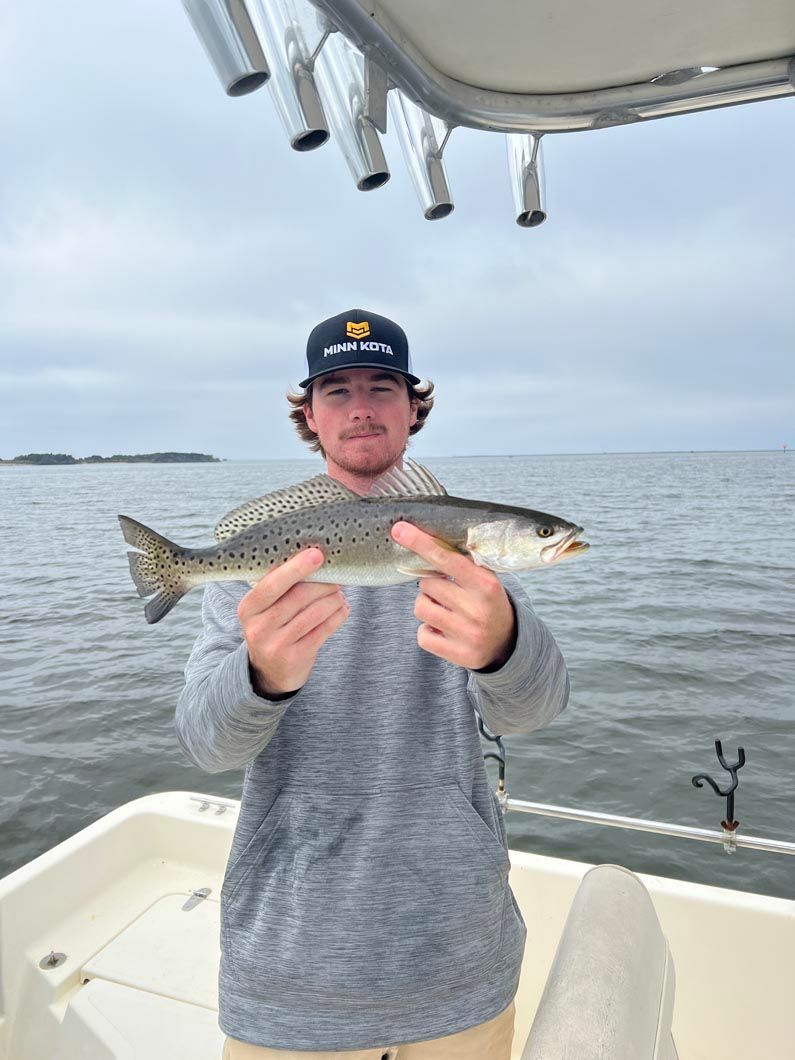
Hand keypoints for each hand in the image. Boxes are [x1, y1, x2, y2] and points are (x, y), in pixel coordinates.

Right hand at [237, 548, 348, 697]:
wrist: (269, 672)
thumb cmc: (272, 627)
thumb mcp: (264, 609)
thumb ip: (281, 586)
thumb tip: (314, 557)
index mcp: (248, 608)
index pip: (272, 584)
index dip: (296, 568)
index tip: (317, 554)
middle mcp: (258, 628)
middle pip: (299, 597)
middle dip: (323, 583)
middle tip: (336, 576)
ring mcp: (277, 645)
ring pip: (315, 613)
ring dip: (334, 598)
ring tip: (339, 593)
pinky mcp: (297, 657)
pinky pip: (324, 630)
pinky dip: (337, 615)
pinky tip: (341, 608)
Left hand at [390, 522, 515, 670]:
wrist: (507, 643)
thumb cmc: (488, 603)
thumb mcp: (484, 579)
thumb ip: (460, 564)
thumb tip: (421, 542)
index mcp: (485, 584)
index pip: (446, 559)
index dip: (421, 543)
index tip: (400, 531)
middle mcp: (477, 609)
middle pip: (427, 584)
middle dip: (431, 585)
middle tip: (448, 592)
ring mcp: (468, 634)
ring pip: (420, 608)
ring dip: (427, 606)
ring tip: (445, 610)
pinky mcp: (459, 655)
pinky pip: (422, 635)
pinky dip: (428, 631)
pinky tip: (444, 630)